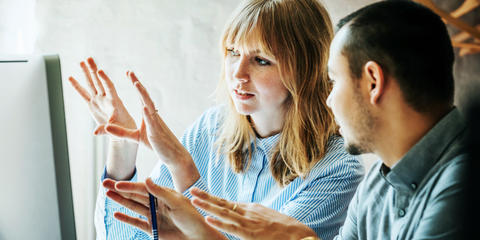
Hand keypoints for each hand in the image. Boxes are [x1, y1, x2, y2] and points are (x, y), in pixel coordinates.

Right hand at [68, 57, 136, 136]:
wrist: (123, 130)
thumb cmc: (124, 129)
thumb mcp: (118, 130)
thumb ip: (107, 129)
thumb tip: (95, 133)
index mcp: (115, 102)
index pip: (109, 87)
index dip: (105, 79)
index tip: (100, 70)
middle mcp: (106, 98)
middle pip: (99, 81)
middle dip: (94, 70)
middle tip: (89, 58)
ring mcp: (98, 100)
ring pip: (91, 84)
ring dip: (86, 73)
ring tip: (81, 61)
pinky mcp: (92, 104)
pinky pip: (83, 94)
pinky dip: (77, 86)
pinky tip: (70, 77)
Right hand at [103, 178, 225, 239]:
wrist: (198, 237)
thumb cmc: (192, 217)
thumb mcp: (177, 202)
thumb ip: (160, 192)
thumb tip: (146, 179)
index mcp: (164, 194)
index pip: (143, 188)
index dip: (129, 186)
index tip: (117, 183)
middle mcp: (157, 203)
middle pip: (135, 195)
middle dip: (120, 189)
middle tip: (104, 183)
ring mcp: (154, 215)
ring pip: (133, 206)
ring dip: (120, 200)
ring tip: (107, 194)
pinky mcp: (153, 228)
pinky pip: (136, 222)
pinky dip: (126, 218)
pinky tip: (117, 214)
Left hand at [104, 72, 199, 191]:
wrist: (173, 154)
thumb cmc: (157, 144)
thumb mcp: (136, 137)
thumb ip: (121, 132)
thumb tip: (106, 127)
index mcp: (148, 114)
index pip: (141, 96)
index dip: (135, 84)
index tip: (129, 73)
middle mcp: (153, 115)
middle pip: (144, 96)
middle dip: (137, 83)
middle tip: (129, 72)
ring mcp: (156, 122)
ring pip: (149, 105)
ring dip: (142, 94)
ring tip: (136, 83)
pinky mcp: (156, 132)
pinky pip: (152, 121)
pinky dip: (148, 113)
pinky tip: (144, 106)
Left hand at [190, 188, 318, 239]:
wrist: (300, 235)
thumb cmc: (284, 229)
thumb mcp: (266, 219)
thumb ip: (253, 218)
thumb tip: (243, 218)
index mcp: (250, 208)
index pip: (227, 202)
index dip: (212, 198)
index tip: (200, 193)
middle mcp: (248, 212)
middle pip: (222, 203)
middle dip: (206, 197)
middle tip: (191, 190)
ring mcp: (249, 222)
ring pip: (224, 212)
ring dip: (207, 206)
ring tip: (193, 199)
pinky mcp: (251, 234)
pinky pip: (232, 227)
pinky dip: (219, 222)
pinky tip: (208, 218)